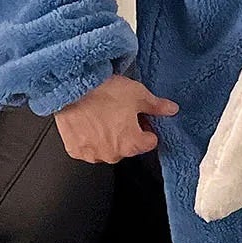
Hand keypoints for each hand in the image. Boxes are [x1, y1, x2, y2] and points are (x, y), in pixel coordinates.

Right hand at [54, 75, 178, 163]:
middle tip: (120, 113)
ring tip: (103, 116)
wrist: (70, 88)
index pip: (150, 142)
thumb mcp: (138, 94)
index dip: (147, 127)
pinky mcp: (75, 150)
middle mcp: (113, 154)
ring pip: (108, 148)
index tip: (141, 117)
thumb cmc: (102, 92)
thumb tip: (171, 109)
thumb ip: (157, 106)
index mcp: (132, 144)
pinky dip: (90, 138)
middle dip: (128, 132)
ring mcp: (92, 154)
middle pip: (129, 146)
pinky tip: (89, 122)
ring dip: (108, 137)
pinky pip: (89, 148)